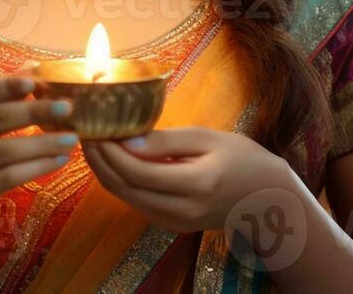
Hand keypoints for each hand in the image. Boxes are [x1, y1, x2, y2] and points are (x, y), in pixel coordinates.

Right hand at [0, 72, 79, 222]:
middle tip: (67, 107)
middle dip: (36, 111)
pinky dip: (36, 169)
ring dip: (43, 144)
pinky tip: (56, 161)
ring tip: (71, 138)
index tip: (37, 81)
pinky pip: (7, 178)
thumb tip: (29, 73)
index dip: (9, 86)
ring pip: (6, 152)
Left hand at [81, 127, 292, 234]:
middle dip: (100, 162)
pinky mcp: (171, 225)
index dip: (110, 152)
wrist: (266, 198)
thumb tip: (127, 141)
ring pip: (127, 198)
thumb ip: (168, 141)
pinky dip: (120, 182)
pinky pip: (137, 203)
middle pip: (125, 188)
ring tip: (94, 144)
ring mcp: (176, 223)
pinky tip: (113, 160)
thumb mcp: (209, 138)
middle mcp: (182, 210)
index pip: (138, 171)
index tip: (94, 128)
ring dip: (105, 172)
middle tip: (85, 133)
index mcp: (196, 184)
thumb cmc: (242, 159)